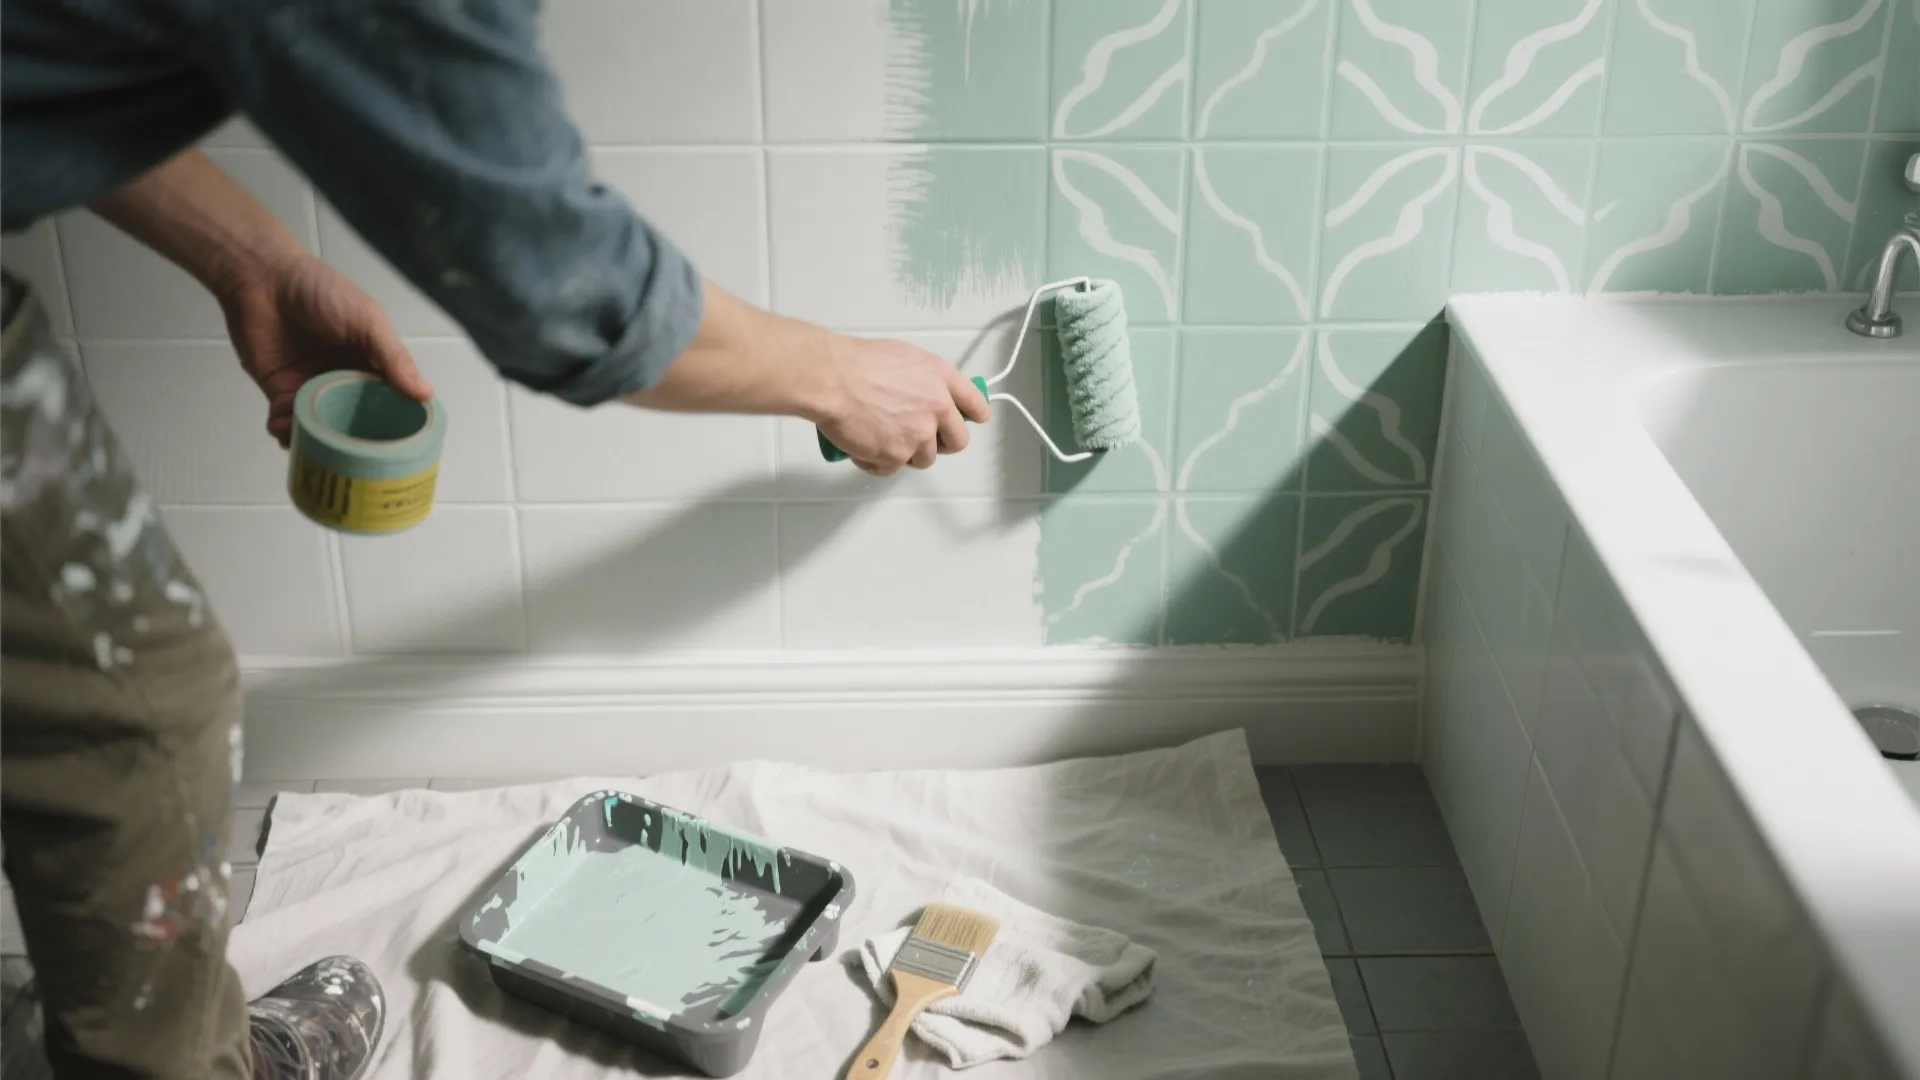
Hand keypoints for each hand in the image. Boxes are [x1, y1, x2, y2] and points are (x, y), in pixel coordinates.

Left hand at [218, 252, 432, 446]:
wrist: (260, 278)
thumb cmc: (320, 292)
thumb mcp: (366, 320)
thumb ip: (393, 357)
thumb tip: (425, 395)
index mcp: (372, 363)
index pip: (392, 401)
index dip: (398, 426)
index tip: (404, 451)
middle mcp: (346, 380)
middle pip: (357, 422)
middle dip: (358, 445)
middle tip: (361, 464)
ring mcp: (312, 388)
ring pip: (322, 428)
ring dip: (319, 443)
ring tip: (319, 451)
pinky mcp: (279, 392)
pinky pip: (286, 422)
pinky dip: (286, 432)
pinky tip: (287, 433)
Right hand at [815, 336, 989, 476]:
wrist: (833, 379)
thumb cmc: (858, 362)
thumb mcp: (904, 358)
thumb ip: (925, 380)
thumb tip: (925, 395)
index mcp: (942, 378)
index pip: (975, 404)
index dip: (974, 416)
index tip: (970, 421)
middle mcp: (938, 408)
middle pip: (957, 441)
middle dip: (942, 443)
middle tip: (920, 438)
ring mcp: (919, 435)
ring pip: (925, 459)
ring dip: (907, 453)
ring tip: (882, 438)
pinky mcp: (896, 456)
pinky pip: (891, 469)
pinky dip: (877, 462)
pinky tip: (863, 446)